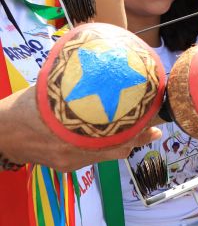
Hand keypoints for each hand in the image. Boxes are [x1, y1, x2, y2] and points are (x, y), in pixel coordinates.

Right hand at [0, 87, 161, 172]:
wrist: (2, 133)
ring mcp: (71, 161)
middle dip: (138, 139)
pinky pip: (93, 157)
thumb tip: (100, 60)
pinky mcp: (66, 166)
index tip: (155, 125)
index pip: (116, 137)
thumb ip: (78, 82)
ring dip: (123, 143)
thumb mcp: (53, 88)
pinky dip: (105, 147)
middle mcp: (74, 152)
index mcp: (73, 133)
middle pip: (116, 150)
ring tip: (142, 132)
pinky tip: (110, 135)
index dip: (138, 131)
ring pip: (106, 156)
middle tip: (155, 130)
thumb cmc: (26, 106)